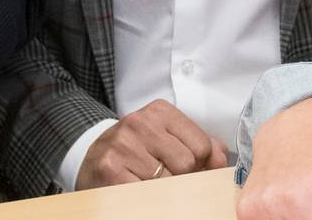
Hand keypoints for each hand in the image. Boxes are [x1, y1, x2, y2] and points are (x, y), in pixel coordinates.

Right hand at [75, 98, 230, 188]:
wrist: (89, 158)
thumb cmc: (136, 151)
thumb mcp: (167, 138)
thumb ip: (199, 145)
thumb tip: (222, 159)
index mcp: (159, 112)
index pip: (202, 145)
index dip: (202, 165)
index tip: (191, 170)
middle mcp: (139, 122)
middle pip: (187, 163)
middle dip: (184, 179)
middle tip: (170, 181)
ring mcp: (123, 145)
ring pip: (168, 181)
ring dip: (166, 191)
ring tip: (152, 185)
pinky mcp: (110, 169)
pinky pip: (147, 193)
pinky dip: (149, 199)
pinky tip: (139, 192)